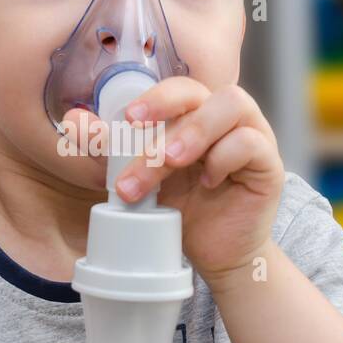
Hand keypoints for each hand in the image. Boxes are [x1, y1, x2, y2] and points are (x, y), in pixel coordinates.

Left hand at [64, 78, 283, 287]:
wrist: (216, 255)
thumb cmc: (183, 210)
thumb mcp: (141, 180)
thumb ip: (111, 152)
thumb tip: (74, 123)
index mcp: (193, 115)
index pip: (176, 88)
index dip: (153, 96)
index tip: (126, 119)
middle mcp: (224, 118)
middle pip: (200, 91)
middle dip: (166, 110)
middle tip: (140, 136)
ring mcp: (252, 135)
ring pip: (230, 106)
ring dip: (195, 131)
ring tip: (172, 162)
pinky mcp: (269, 164)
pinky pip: (251, 142)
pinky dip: (226, 156)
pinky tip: (209, 182)